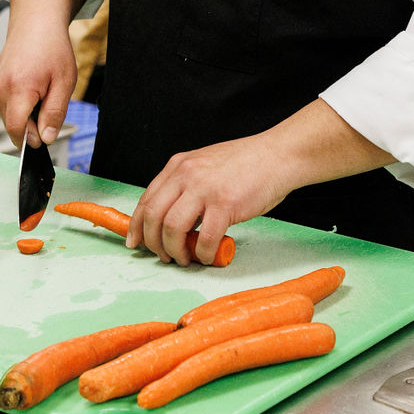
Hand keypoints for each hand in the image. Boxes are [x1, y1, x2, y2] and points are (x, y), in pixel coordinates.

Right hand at [0, 14, 76, 147]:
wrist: (36, 22)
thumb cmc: (53, 48)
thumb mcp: (64, 83)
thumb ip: (54, 113)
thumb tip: (46, 138)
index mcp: (18, 90)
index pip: (16, 130)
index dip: (31, 139)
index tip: (45, 137)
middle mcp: (0, 90)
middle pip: (13, 126)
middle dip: (32, 125)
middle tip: (50, 103)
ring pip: (10, 116)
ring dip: (27, 114)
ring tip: (43, 91)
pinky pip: (7, 105)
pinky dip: (21, 104)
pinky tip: (34, 87)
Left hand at [127, 133, 293, 266]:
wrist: (278, 155)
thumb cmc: (247, 163)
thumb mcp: (205, 164)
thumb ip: (186, 184)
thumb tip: (172, 216)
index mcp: (178, 165)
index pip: (146, 199)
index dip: (136, 225)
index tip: (135, 242)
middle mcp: (186, 174)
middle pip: (153, 216)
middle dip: (153, 243)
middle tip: (164, 256)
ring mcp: (204, 188)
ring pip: (172, 229)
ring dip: (175, 251)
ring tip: (185, 259)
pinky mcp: (225, 204)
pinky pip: (204, 239)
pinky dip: (202, 253)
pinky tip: (207, 255)